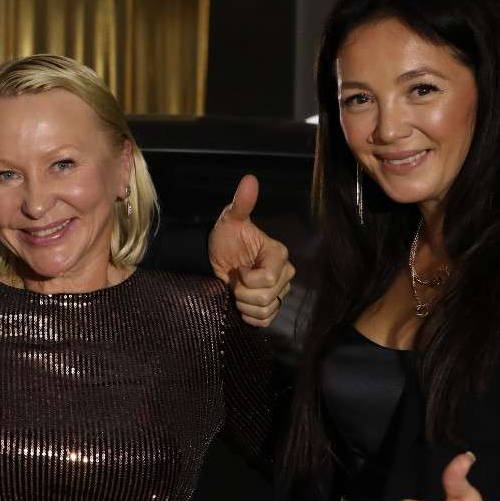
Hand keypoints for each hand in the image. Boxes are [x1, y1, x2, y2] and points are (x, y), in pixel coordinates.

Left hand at [209, 174, 293, 327]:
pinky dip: (250, 317)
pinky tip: (241, 305)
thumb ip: (241, 203)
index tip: (239, 268)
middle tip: (235, 281)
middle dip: (243, 293)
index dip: (249, 278)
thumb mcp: (229, 220)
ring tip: (236, 292)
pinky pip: (266, 321)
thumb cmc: (223, 238)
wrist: (215, 259)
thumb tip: (250, 179)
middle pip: (267, 296)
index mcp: (277, 253)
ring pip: (266, 310)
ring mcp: (279, 291)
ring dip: (245, 306)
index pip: (270, 277)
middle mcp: (284, 273)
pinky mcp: (271, 307)